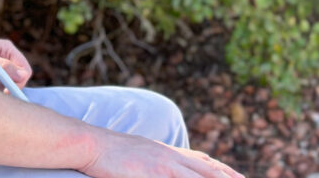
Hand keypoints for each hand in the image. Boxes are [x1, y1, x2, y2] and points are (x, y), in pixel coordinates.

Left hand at [0, 39, 32, 91]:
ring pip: (6, 89)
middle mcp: (7, 58)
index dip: (18, 83)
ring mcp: (1, 70)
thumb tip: (23, 74)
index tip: (4, 91)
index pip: (25, 71)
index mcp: (7, 48)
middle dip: (1, 86)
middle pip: (18, 83)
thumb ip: (1, 67)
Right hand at [79, 129, 244, 177]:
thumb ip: (159, 160)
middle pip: (210, 171)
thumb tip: (168, 168)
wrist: (91, 143)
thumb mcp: (141, 153)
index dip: (226, 171)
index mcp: (169, 151)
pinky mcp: (152, 175)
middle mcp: (171, 157)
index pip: (206, 162)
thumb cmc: (112, 152)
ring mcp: (163, 166)